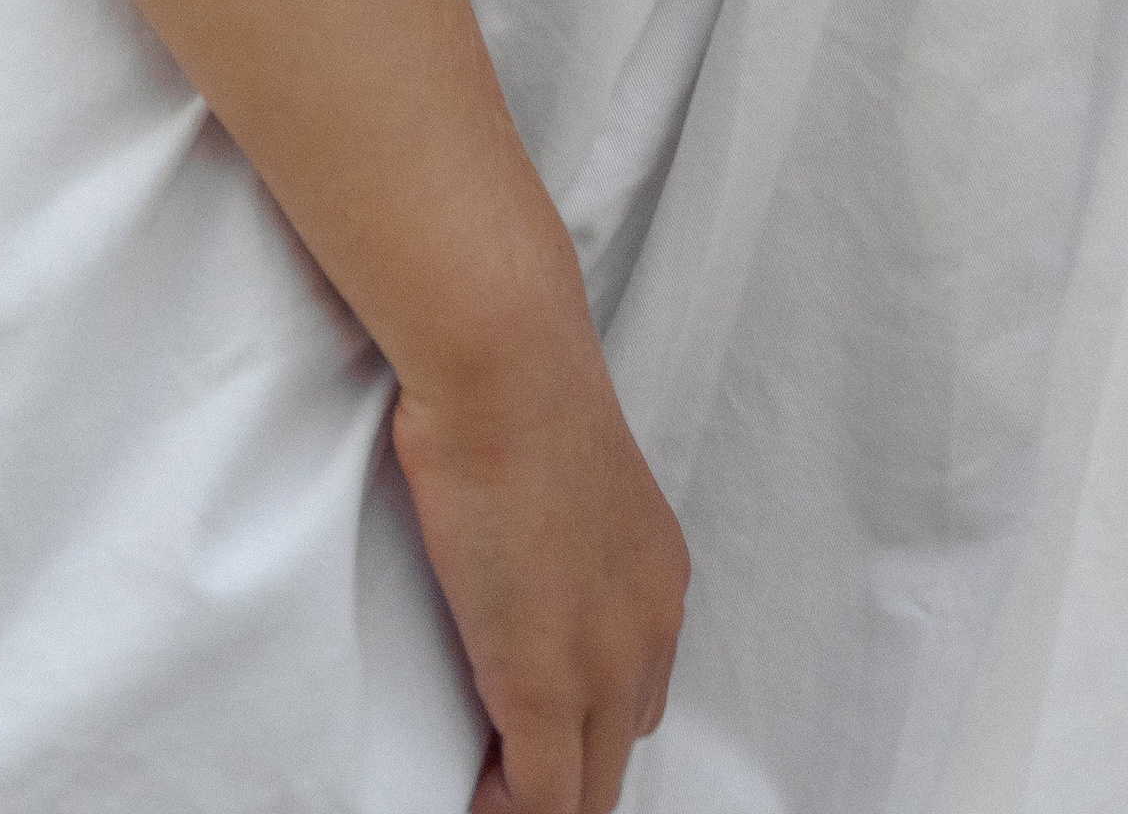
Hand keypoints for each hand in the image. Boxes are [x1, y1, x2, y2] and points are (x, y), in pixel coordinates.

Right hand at [392, 312, 687, 813]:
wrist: (503, 360)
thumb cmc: (511, 381)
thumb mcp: (559, 470)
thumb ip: (556, 530)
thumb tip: (515, 551)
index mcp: (655, 573)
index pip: (636, 690)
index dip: (581, 722)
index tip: (522, 721)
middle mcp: (650, 624)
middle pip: (620, 750)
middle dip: (563, 772)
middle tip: (499, 765)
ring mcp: (605, 661)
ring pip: (589, 788)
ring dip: (537, 795)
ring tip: (484, 779)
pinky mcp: (545, 682)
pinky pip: (541, 798)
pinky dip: (505, 808)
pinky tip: (472, 791)